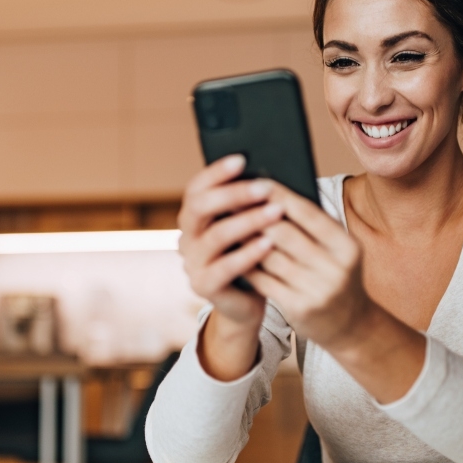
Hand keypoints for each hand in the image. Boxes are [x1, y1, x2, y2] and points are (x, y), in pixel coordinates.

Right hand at [178, 155, 285, 377]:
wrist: (247, 303)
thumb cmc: (252, 256)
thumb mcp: (249, 227)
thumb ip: (249, 205)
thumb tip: (271, 173)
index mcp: (194, 218)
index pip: (196, 188)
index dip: (216, 172)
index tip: (242, 159)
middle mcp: (187, 237)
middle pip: (199, 207)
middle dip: (233, 194)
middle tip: (265, 187)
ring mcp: (192, 263)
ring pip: (215, 236)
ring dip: (248, 221)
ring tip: (276, 212)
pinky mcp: (203, 286)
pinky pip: (224, 267)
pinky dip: (248, 253)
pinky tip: (269, 243)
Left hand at [243, 182, 372, 350]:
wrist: (349, 324)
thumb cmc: (334, 274)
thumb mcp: (336, 250)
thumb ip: (312, 225)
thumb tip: (272, 193)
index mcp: (347, 246)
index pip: (308, 213)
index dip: (280, 195)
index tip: (256, 181)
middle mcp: (335, 268)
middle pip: (285, 234)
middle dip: (256, 215)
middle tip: (232, 199)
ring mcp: (317, 291)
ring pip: (270, 257)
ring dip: (246, 239)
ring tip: (228, 223)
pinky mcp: (298, 308)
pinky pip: (264, 280)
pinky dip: (247, 264)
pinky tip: (233, 252)